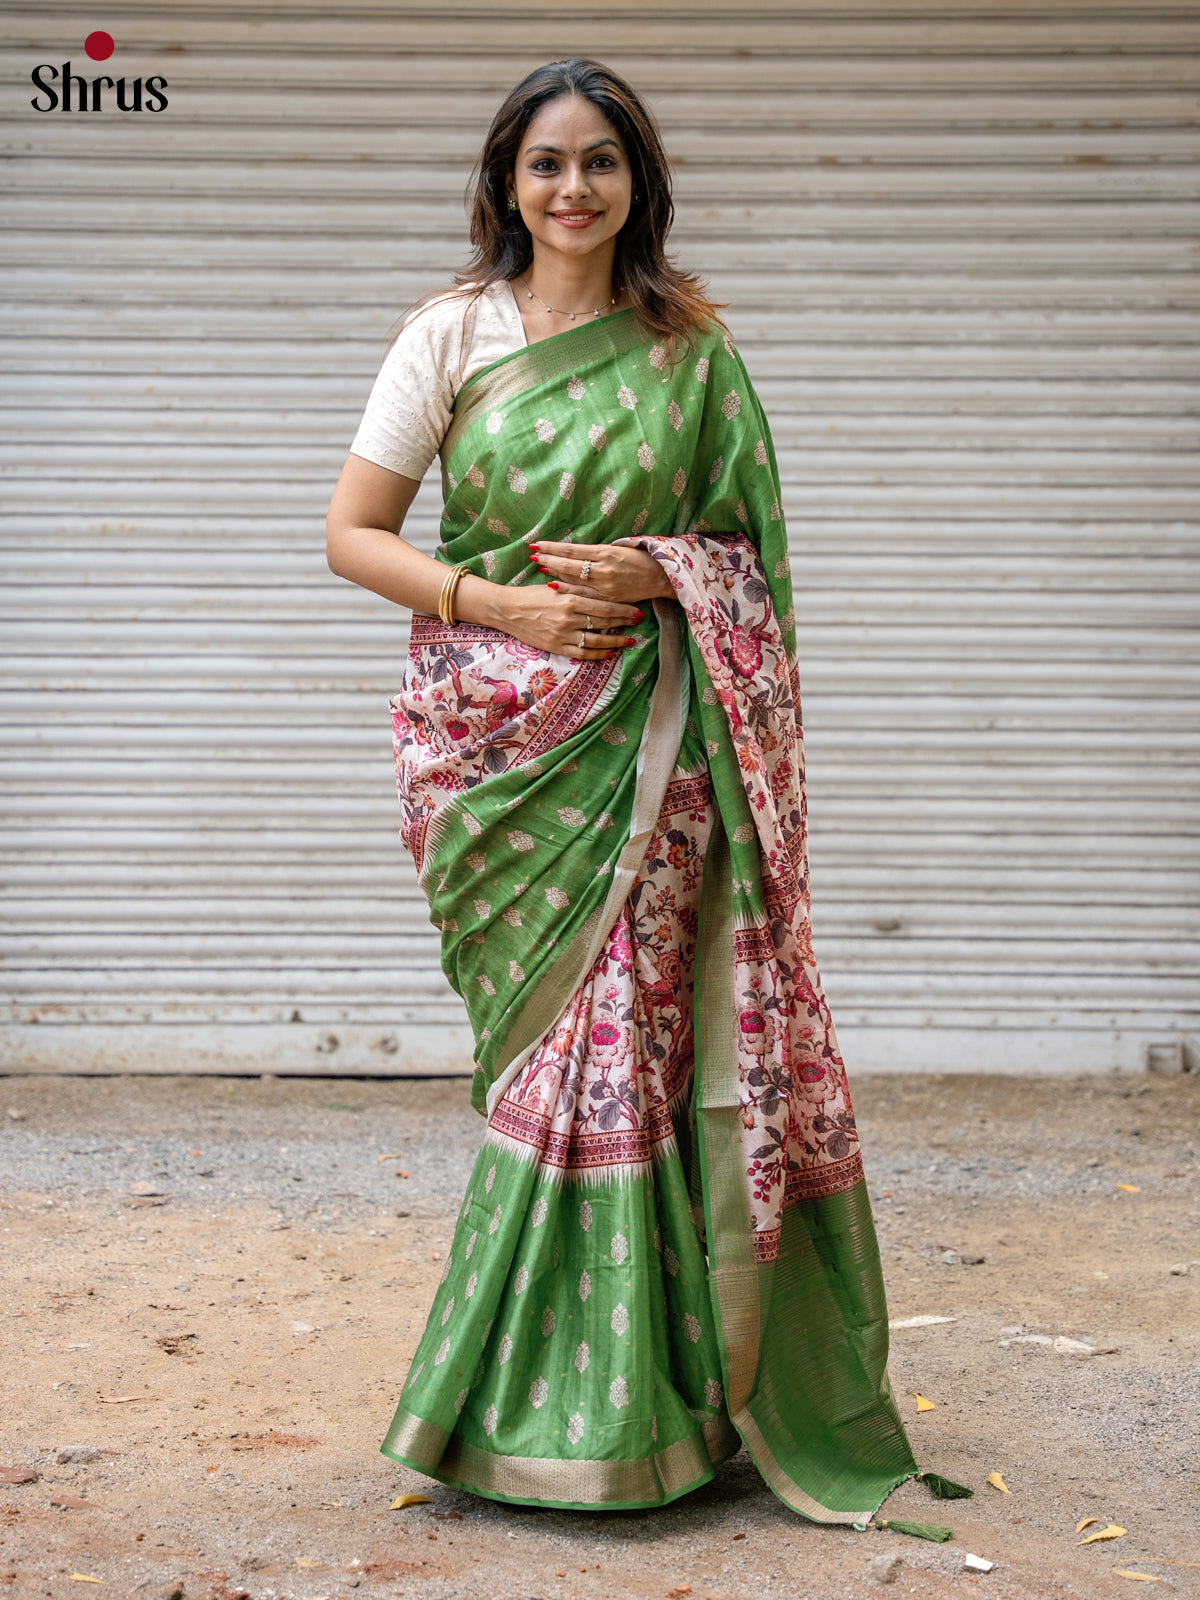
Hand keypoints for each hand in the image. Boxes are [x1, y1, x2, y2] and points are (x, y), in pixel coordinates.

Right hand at [502, 579, 644, 662]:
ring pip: (596, 640)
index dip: (623, 609)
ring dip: (615, 641)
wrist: (507, 609)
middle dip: (624, 622)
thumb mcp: (556, 587)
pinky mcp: (556, 647)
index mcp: (569, 599)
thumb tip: (600, 588)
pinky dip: (598, 654)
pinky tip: (609, 653)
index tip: (636, 610)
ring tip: (629, 641)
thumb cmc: (531, 595)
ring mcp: (563, 634)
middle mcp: (568, 618)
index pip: (603, 605)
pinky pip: (582, 654)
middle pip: (604, 621)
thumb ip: (577, 589)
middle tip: (639, 622)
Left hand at [528, 538, 674, 602]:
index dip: (553, 547)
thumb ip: (596, 552)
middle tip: (531, 554)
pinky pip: (584, 594)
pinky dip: (567, 589)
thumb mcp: (618, 548)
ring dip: (554, 573)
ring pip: (573, 579)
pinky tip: (554, 585)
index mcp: (605, 552)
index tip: (537, 544)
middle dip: (548, 559)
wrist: (661, 577)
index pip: (572, 550)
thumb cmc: (639, 559)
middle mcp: (603, 568)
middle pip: (568, 564)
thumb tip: (572, 552)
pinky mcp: (608, 598)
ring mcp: (605, 585)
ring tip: (538, 566)